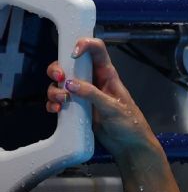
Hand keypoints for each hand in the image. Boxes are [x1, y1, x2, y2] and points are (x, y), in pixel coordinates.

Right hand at [46, 37, 158, 158]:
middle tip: (59, 78)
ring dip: (55, 89)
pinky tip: (56, 109)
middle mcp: (93, 81)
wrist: (129, 147)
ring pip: (61, 84)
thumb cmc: (129, 124)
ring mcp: (83, 95)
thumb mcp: (113, 107)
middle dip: (58, 69)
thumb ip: (92, 94)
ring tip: (62, 101)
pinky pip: (59, 101)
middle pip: (69, 65)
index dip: (84, 44)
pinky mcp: (77, 109)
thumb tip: (69, 84)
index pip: (96, 50)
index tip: (73, 53)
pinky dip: (53, 103)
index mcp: (107, 75)